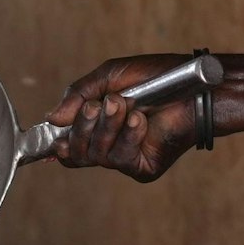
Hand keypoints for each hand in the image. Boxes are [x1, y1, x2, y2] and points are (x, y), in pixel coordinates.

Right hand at [46, 55, 199, 181]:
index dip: (56, 144)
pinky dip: (127, 136)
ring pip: (96, 156)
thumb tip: (51, 119)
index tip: (51, 136)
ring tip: (124, 105)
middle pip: (76, 153)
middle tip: (97, 106)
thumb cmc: (155, 77)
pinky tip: (140, 120)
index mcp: (99, 127)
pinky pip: (120, 159)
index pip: (69, 146)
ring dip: (106, 127)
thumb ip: (78, 96)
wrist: (192, 86)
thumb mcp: (108, 78)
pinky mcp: (144, 167)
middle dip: (81, 128)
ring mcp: (126, 159)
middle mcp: (110, 146)